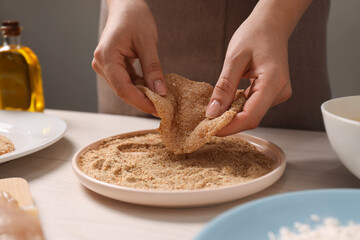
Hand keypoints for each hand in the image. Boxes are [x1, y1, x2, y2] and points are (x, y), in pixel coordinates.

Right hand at [92, 0, 166, 114]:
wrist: (125, 5)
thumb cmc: (134, 17)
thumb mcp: (147, 42)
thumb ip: (153, 68)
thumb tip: (160, 92)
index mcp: (106, 57)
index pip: (123, 88)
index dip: (141, 102)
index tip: (158, 110)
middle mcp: (101, 64)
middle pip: (122, 91)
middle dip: (143, 101)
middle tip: (163, 109)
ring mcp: (105, 66)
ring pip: (124, 88)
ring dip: (142, 95)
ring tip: (160, 101)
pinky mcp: (112, 66)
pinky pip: (126, 82)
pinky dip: (139, 87)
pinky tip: (152, 90)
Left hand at [206, 13, 292, 135]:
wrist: (271, 25)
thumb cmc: (255, 35)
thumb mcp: (234, 59)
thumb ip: (224, 87)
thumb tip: (213, 112)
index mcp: (273, 82)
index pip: (251, 116)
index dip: (230, 127)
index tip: (211, 130)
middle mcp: (280, 91)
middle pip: (252, 117)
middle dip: (229, 123)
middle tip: (207, 123)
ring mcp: (278, 93)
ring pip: (252, 113)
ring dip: (233, 115)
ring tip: (214, 112)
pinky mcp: (273, 92)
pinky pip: (254, 105)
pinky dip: (238, 107)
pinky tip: (227, 102)